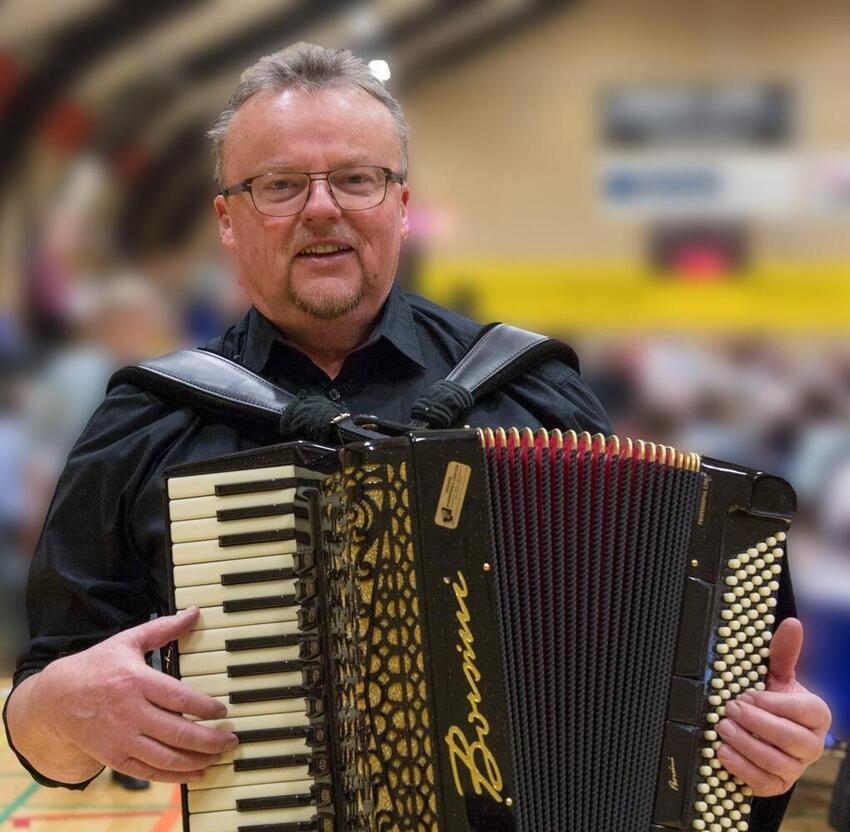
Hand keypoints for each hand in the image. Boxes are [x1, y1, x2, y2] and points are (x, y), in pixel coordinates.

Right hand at [34, 607, 237, 782]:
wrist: (54, 699)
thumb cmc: (96, 666)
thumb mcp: (128, 641)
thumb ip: (163, 628)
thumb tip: (193, 612)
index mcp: (137, 681)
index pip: (180, 699)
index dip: (205, 707)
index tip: (223, 711)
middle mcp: (130, 712)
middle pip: (178, 732)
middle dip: (210, 739)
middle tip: (231, 740)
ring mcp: (122, 738)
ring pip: (166, 756)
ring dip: (197, 759)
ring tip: (219, 756)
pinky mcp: (114, 757)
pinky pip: (148, 772)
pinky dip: (174, 776)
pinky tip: (195, 772)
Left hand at [716, 617, 830, 795]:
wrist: (765, 730)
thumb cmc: (773, 700)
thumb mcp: (777, 674)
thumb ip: (783, 651)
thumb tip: (792, 623)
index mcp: (816, 715)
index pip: (807, 712)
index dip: (776, 704)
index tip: (750, 693)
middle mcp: (811, 744)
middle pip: (792, 740)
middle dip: (757, 723)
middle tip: (730, 708)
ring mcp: (795, 767)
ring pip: (776, 762)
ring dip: (746, 744)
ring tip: (722, 727)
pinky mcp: (777, 784)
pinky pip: (763, 783)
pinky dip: (740, 768)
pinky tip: (722, 751)